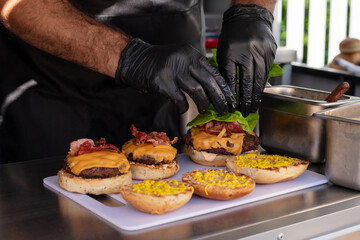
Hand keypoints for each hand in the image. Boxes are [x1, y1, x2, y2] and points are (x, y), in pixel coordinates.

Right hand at [115, 38, 235, 114]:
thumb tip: (213, 90)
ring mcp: (173, 70)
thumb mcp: (180, 58)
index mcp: (191, 54)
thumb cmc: (159, 62)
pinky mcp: (162, 82)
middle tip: (224, 110)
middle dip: (219, 99)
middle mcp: (184, 60)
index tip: (230, 99)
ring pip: (197, 91)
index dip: (224, 88)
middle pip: (209, 82)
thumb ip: (195, 69)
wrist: (135, 59)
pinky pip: (179, 99)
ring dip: (203, 104)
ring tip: (204, 110)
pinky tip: (183, 110)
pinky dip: (183, 107)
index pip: (214, 72)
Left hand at [217, 4, 276, 115]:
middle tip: (244, 112)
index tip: (232, 106)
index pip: (231, 79)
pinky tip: (259, 94)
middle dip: (246, 100)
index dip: (232, 95)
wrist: (249, 17)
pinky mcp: (271, 52)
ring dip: (256, 96)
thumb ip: (225, 70)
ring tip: (253, 107)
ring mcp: (261, 51)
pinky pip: (266, 73)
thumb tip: (228, 93)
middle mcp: (247, 51)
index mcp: (231, 52)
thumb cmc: (232, 36)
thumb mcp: (223, 51)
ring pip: (259, 79)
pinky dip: (262, 85)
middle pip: (247, 82)